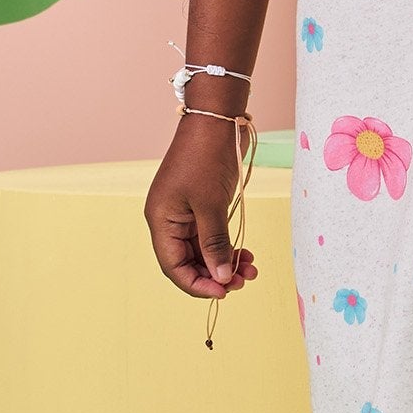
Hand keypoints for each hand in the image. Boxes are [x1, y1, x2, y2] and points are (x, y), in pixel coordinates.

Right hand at [145, 114, 258, 298]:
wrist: (216, 120)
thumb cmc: (206, 157)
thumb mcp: (211, 204)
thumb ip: (215, 243)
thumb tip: (222, 277)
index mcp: (161, 220)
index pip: (174, 266)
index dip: (198, 284)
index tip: (225, 292)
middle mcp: (170, 221)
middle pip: (189, 262)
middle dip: (216, 274)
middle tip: (244, 281)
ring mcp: (186, 214)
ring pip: (203, 251)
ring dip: (225, 262)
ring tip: (251, 269)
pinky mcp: (202, 207)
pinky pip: (212, 237)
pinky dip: (228, 247)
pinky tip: (246, 254)